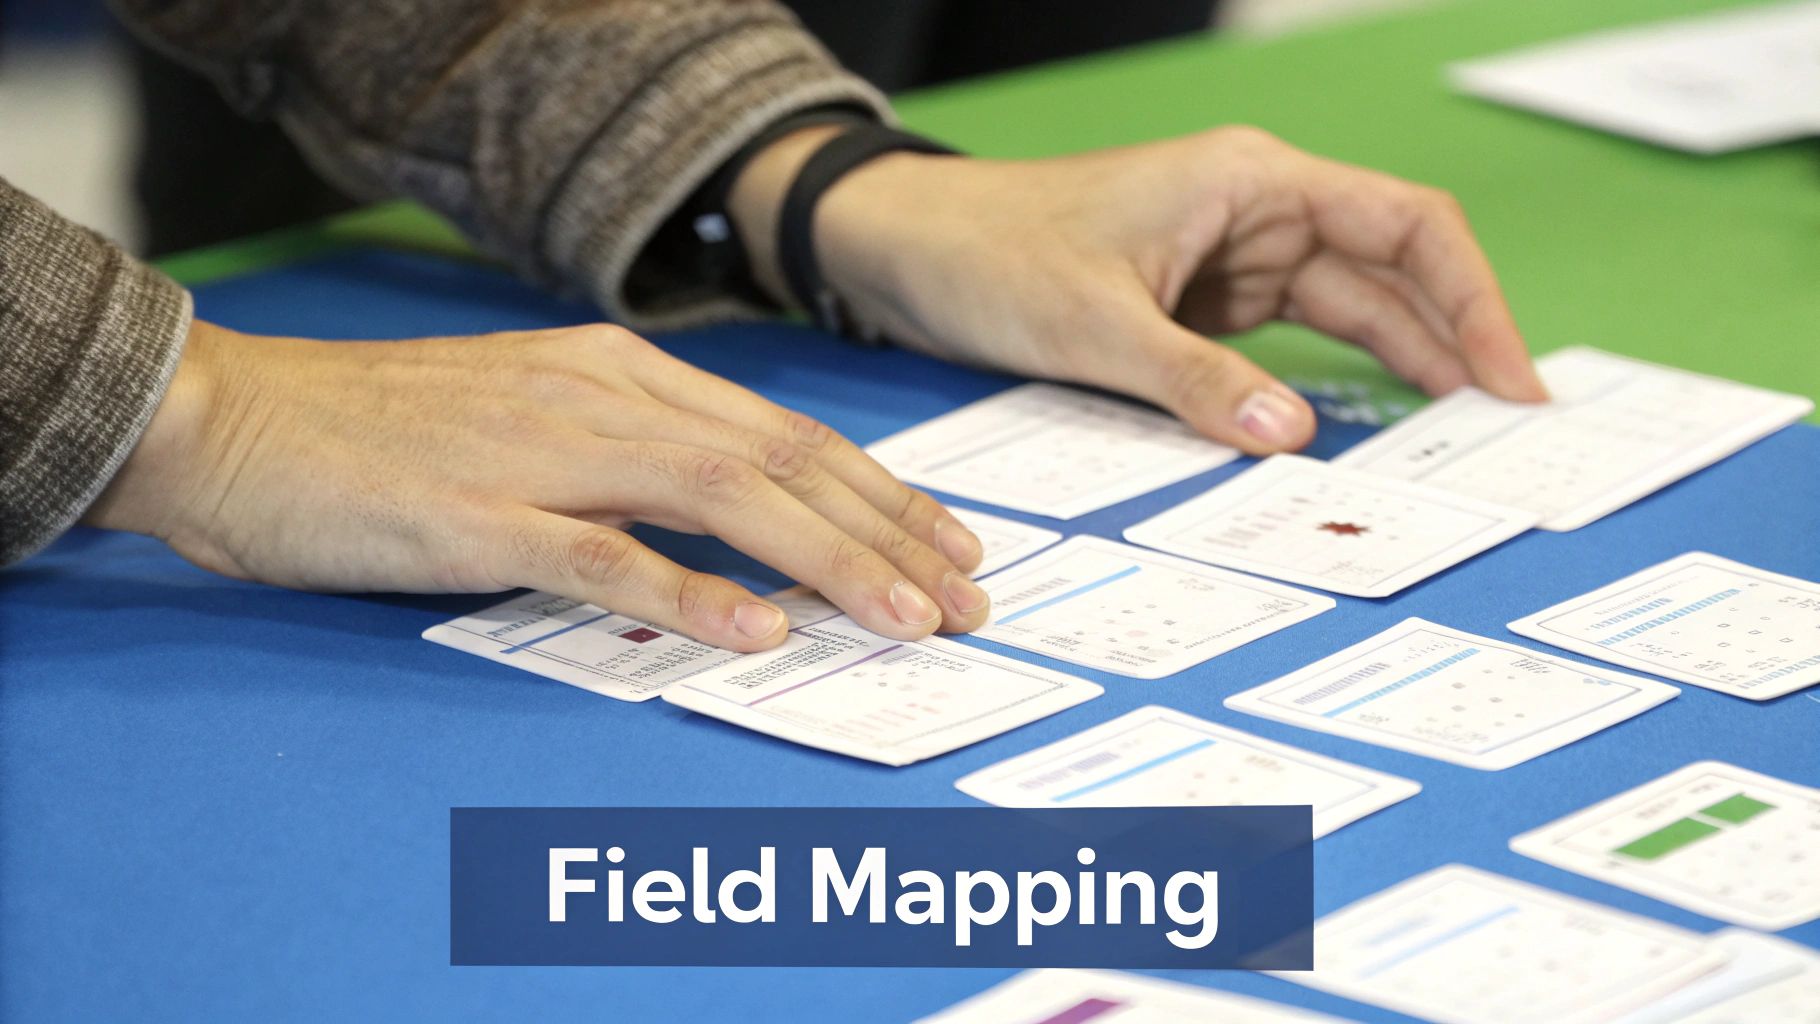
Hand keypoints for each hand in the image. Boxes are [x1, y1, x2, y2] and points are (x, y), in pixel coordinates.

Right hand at [84, 321, 990, 649]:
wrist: (234, 419)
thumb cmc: (384, 433)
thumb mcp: (530, 419)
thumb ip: (629, 458)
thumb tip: (730, 528)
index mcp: (619, 374)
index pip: (783, 434)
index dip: (880, 492)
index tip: (952, 543)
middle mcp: (600, 398)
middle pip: (780, 463)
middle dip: (890, 532)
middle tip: (969, 595)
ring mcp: (540, 452)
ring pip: (721, 499)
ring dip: (828, 560)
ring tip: (906, 614)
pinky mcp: (474, 513)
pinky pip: (600, 556)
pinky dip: (687, 593)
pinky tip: (756, 629)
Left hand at [745, 125, 1546, 452]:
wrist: (912, 253)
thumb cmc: (994, 254)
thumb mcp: (1095, 325)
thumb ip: (1195, 381)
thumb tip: (1290, 435)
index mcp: (1253, 182)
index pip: (1406, 224)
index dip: (1474, 299)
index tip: (1511, 379)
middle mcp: (1256, 213)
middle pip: (1391, 274)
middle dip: (1452, 346)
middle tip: (1507, 436)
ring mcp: (1230, 262)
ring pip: (1346, 314)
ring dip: (1399, 372)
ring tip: (1456, 447)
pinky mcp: (1199, 308)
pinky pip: (1284, 348)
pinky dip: (1322, 389)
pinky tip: (1356, 436)